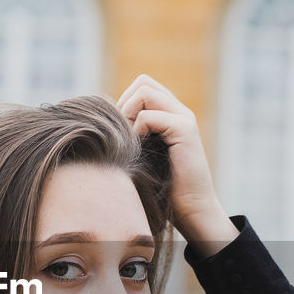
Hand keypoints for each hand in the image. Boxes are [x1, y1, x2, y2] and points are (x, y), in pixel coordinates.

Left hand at [115, 75, 237, 255]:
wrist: (191, 210)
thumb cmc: (163, 188)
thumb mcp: (142, 155)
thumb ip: (131, 134)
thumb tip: (101, 122)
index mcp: (171, 114)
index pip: (142, 86)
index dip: (125, 103)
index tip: (121, 132)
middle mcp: (180, 111)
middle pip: (142, 83)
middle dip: (124, 105)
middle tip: (123, 135)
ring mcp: (184, 118)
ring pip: (144, 92)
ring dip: (128, 115)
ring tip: (129, 141)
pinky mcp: (185, 130)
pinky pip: (149, 115)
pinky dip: (137, 130)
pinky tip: (138, 150)